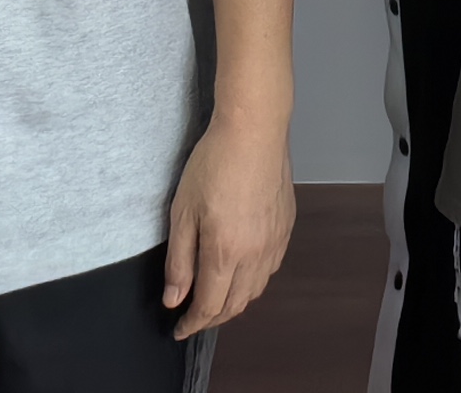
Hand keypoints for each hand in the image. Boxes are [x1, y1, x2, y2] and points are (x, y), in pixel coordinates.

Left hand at [162, 105, 295, 336]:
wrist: (254, 131)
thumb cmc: (214, 164)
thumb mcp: (183, 212)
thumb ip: (179, 261)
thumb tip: (175, 299)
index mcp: (225, 253)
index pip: (209, 307)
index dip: (192, 324)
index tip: (179, 329)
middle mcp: (255, 255)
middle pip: (235, 305)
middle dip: (213, 319)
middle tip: (194, 318)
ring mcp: (274, 242)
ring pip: (256, 290)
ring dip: (235, 302)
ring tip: (216, 298)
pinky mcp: (286, 227)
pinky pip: (271, 268)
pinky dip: (254, 281)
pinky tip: (242, 271)